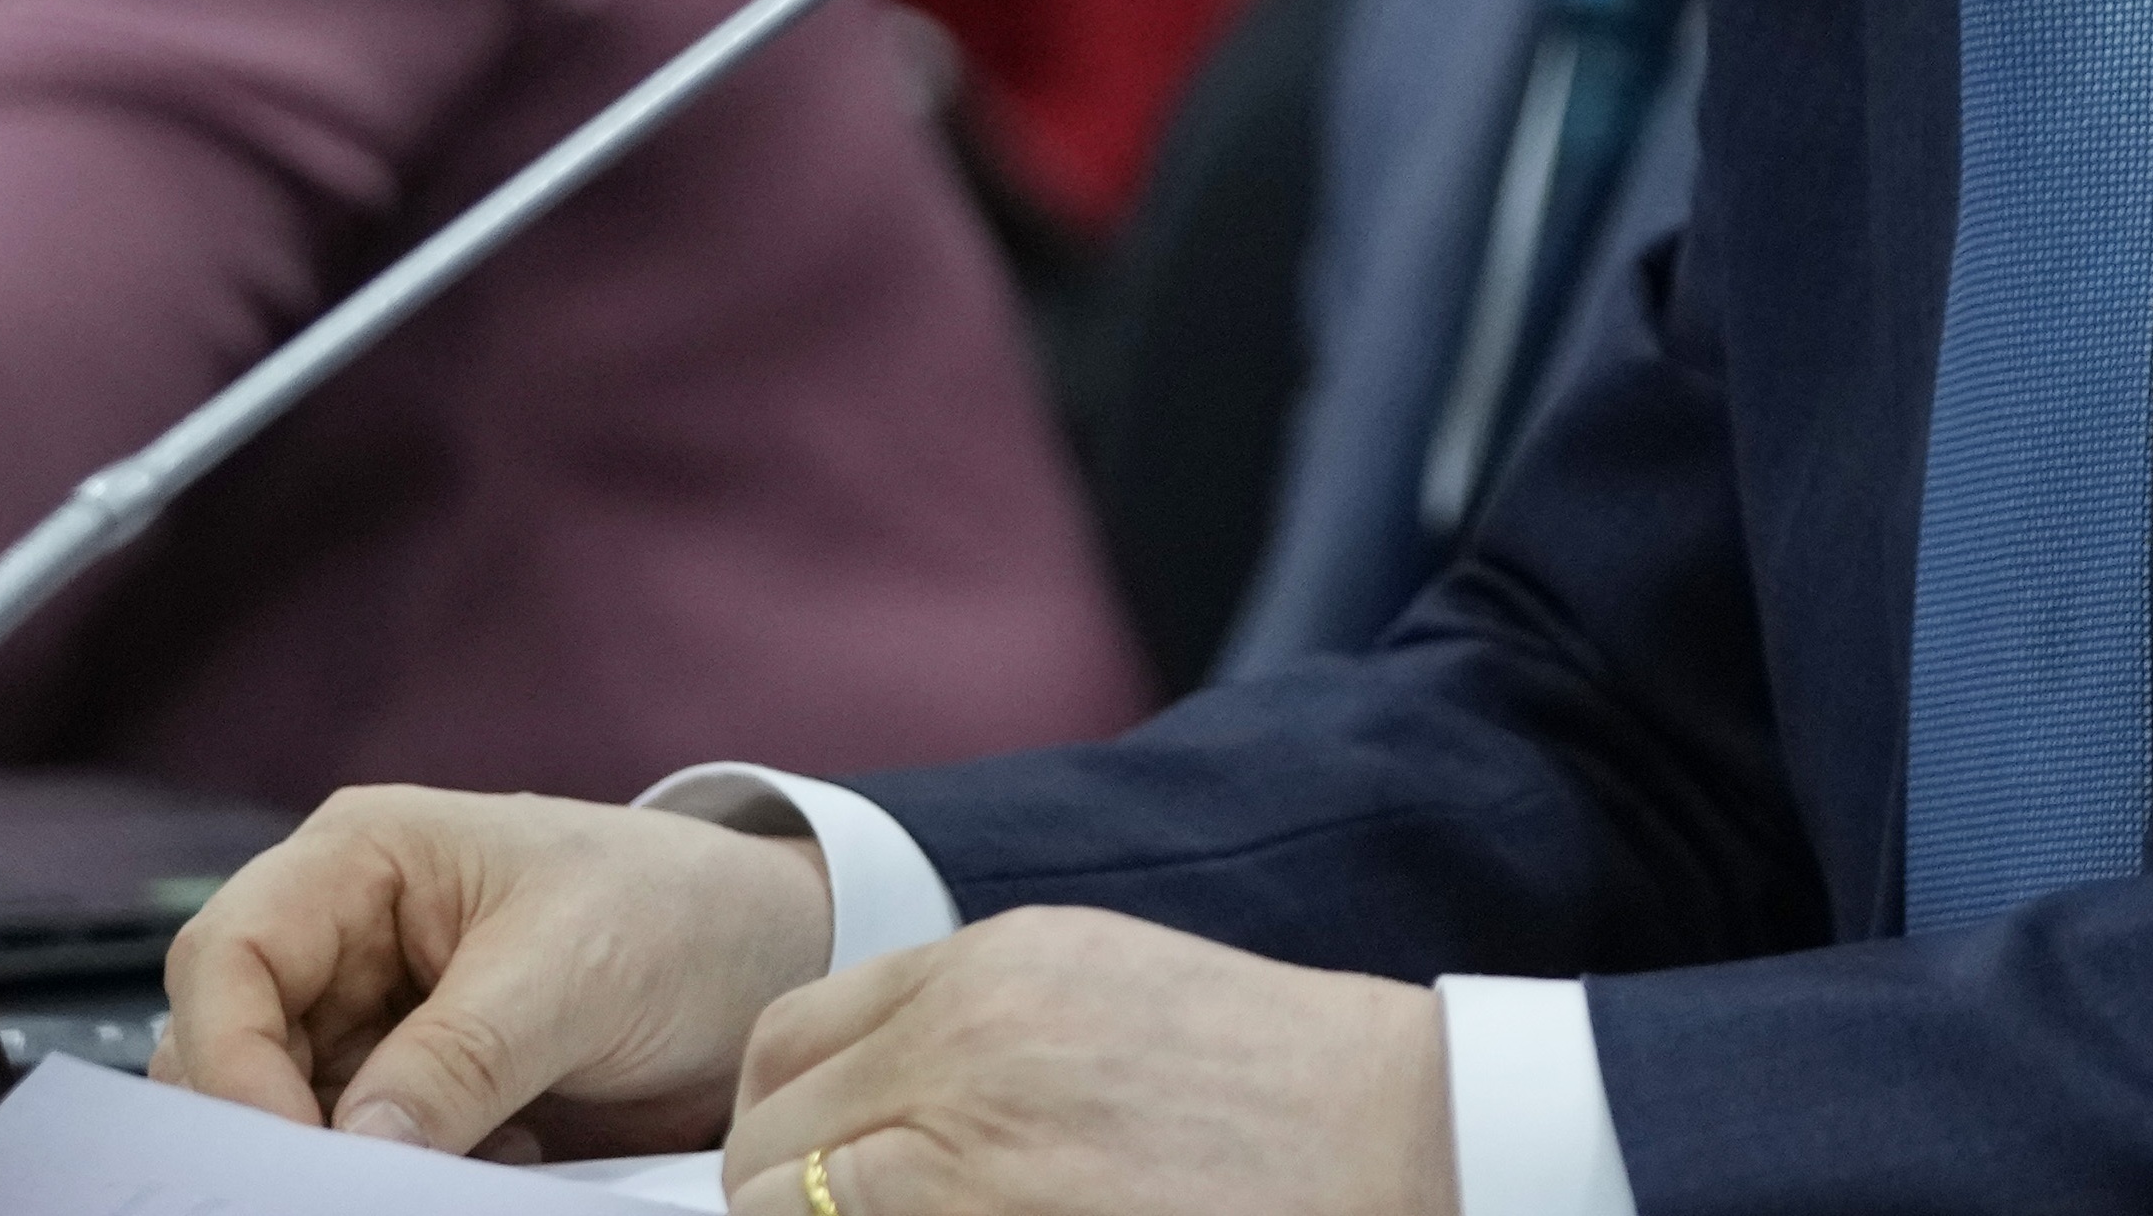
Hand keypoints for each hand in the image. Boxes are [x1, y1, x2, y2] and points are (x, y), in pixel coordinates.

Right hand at [155, 787, 835, 1156]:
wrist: (771, 967)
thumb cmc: (680, 915)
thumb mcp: (576, 971)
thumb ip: (459, 1056)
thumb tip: (351, 1149)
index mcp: (361, 859)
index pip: (227, 959)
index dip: (230, 1060)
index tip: (290, 1149)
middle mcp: (343, 937)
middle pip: (227, 1048)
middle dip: (276, 1126)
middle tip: (351, 1182)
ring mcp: (370, 1022)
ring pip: (282, 1115)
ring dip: (343, 1160)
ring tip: (457, 1161)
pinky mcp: (410, 1095)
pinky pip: (351, 1156)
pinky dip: (395, 1179)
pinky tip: (493, 1163)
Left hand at [720, 907, 1451, 1215]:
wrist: (1389, 1127)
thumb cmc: (1266, 1084)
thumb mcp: (1103, 993)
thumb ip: (975, 1032)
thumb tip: (861, 1124)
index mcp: (988, 962)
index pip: (785, 1043)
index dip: (777, 1127)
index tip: (802, 1180)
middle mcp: (960, 1033)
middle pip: (763, 1138)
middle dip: (776, 1201)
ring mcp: (968, 1141)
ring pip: (782, 1206)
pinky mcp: (990, 1214)